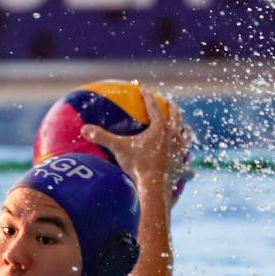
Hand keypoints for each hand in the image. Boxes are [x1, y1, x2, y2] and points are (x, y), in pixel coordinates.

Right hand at [81, 90, 192, 204]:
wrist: (154, 187)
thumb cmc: (138, 165)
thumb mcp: (119, 148)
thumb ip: (102, 137)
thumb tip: (84, 129)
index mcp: (159, 128)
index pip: (153, 107)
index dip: (147, 97)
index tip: (144, 88)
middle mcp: (173, 136)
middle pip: (175, 117)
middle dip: (172, 108)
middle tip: (170, 102)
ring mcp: (180, 151)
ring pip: (186, 136)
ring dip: (185, 131)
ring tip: (185, 129)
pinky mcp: (181, 166)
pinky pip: (187, 165)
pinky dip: (187, 166)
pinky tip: (190, 170)